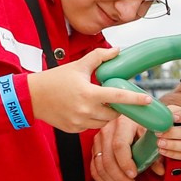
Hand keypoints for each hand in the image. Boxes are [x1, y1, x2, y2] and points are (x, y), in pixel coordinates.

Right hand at [25, 47, 151, 132]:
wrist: (32, 97)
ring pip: (103, 122)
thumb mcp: (78, 65)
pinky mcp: (74, 130)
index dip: (135, 99)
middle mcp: (85, 110)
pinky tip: (84, 109)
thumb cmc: (54, 79)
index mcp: (89, 93)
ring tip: (96, 103)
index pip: (118, 97)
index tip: (148, 100)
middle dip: (117, 107)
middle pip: (114, 114)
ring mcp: (79, 122)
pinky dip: (92, 119)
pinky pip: (91, 127)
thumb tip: (117, 51)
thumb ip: (99, 57)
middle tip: (112, 98)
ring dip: (105, 114)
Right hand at [90, 112, 149, 180]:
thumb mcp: (150, 136)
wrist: (131, 119)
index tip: (134, 175)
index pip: (119, 145)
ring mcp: (98, 140)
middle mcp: (107, 130)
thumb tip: (159, 170)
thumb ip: (155, 153)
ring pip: (100, 165)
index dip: (125, 163)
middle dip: (119, 177)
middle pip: (108, 158)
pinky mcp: (95, 149)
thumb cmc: (142, 127)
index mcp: (122, 123)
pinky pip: (94, 168)